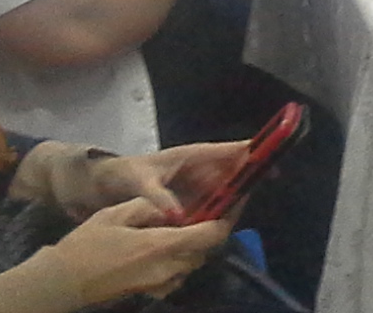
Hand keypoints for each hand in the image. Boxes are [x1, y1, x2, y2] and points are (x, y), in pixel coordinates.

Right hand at [36, 198, 230, 305]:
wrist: (63, 282)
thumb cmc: (87, 244)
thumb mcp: (116, 213)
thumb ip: (150, 208)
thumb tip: (173, 208)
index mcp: (163, 245)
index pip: (213, 233)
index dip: (228, 217)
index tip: (234, 200)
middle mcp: (169, 268)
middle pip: (207, 249)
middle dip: (212, 229)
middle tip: (211, 208)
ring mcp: (162, 284)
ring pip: (194, 261)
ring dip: (195, 244)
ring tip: (188, 224)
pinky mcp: (153, 292)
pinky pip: (179, 273)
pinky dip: (181, 258)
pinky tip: (167, 245)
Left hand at [84, 141, 247, 216]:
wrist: (101, 182)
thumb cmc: (121, 174)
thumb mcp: (139, 183)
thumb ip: (159, 197)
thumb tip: (179, 216)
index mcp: (191, 155)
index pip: (228, 150)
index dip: (251, 153)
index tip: (271, 162)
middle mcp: (197, 166)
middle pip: (231, 170)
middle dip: (247, 179)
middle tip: (257, 196)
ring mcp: (193, 182)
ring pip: (223, 187)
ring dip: (232, 197)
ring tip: (240, 213)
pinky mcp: (187, 196)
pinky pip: (210, 201)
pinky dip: (217, 209)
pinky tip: (220, 222)